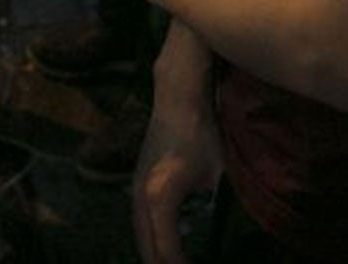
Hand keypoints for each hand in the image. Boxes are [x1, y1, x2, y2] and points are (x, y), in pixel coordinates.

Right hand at [132, 44, 223, 263]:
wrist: (176, 100)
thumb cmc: (200, 135)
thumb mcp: (212, 178)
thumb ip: (205, 207)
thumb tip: (204, 231)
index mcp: (161, 199)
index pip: (168, 250)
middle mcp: (141, 197)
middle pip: (147, 249)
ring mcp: (134, 188)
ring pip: (140, 235)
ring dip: (154, 253)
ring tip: (171, 263)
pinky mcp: (136, 181)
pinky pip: (139, 221)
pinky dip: (149, 237)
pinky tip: (162, 243)